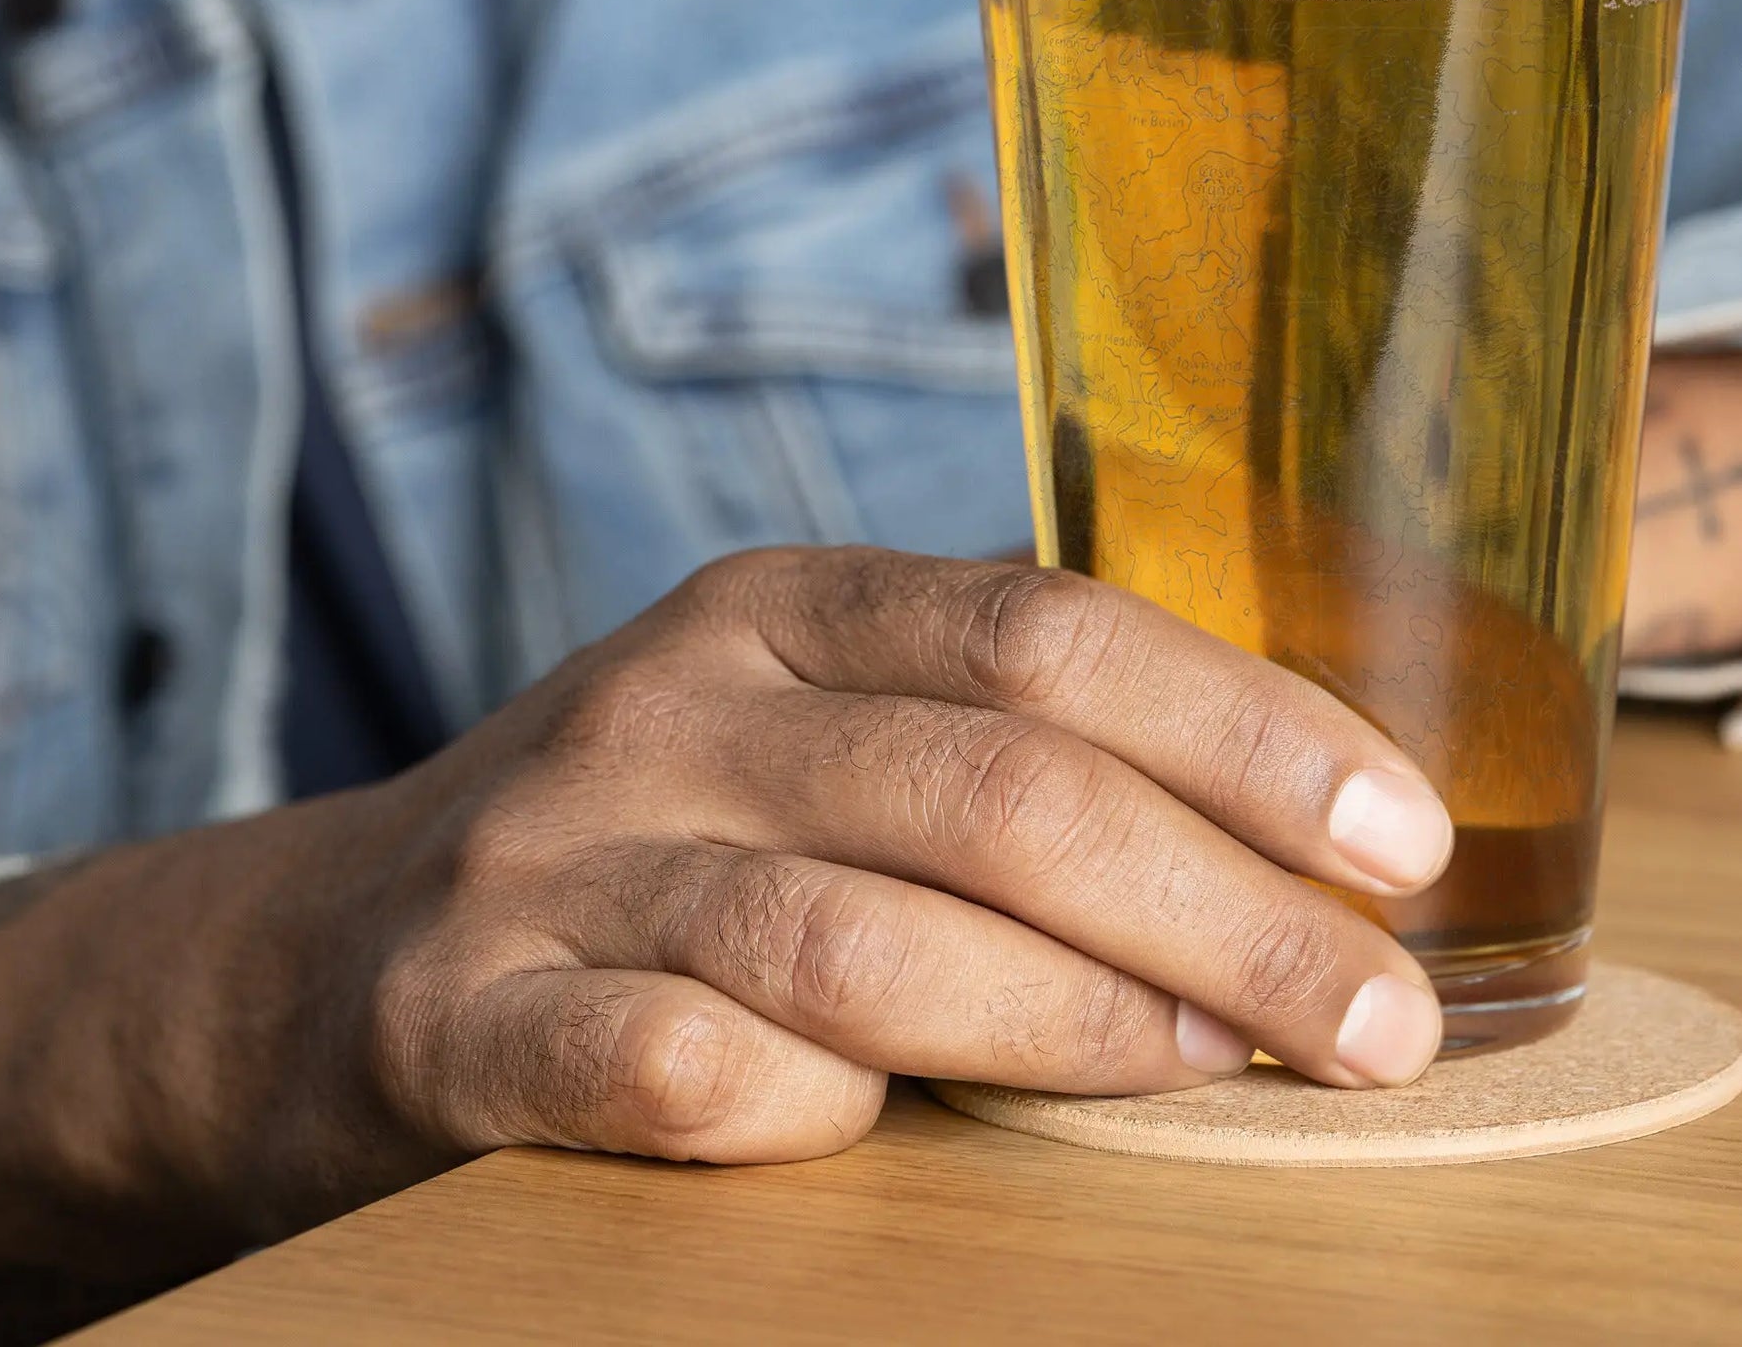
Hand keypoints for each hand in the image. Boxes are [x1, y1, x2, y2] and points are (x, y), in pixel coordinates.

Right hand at [0, 550, 1451, 1293]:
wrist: (345, 943)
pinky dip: (815, 1111)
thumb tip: (1291, 813)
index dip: (1240, 728)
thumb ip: (992, 736)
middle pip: (988, 790)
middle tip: (1375, 1018)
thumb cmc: (664, 830)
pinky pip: (674, 1070)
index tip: (1396, 840)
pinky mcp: (466, 1015)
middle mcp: (673, 700)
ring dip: (1074, 1020)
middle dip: (1217, 908)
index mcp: (781, 604)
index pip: (1041, 630)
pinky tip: (904, 1136)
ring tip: (1225, 1071)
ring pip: (857, 936)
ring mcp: (562, 855)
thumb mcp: (811, 720)